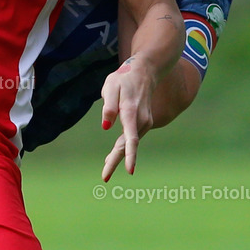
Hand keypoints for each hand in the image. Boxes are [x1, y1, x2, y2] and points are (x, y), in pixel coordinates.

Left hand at [99, 56, 156, 177]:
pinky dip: (124, 148)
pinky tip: (114, 156)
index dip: (129, 155)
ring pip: (130, 143)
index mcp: (131, 112)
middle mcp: (141, 120)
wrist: (144, 73)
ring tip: (106, 170)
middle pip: (129, 145)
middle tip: (104, 177)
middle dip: (117, 161)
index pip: (131, 138)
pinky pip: (132, 138)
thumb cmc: (123, 79)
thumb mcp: (110, 86)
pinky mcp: (144, 123)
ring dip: (119, 156)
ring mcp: (145, 122)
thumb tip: (106, 127)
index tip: (129, 170)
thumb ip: (108, 106)